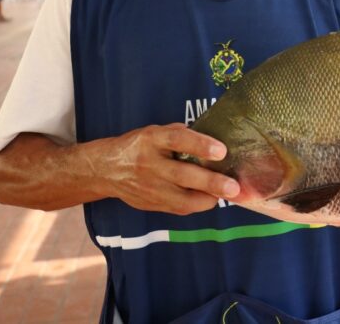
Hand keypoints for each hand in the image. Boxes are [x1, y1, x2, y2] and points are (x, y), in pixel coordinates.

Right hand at [102, 123, 239, 215]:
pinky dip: (198, 204)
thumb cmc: (139, 146)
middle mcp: (149, 164)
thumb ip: (180, 135)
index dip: (200, 145)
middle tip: (233, 187)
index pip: (177, 140)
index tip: (221, 151)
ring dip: (209, 199)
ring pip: (182, 198)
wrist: (106, 170)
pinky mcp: (151, 204)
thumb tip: (213, 140)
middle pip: (182, 175)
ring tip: (229, 195)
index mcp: (151, 139)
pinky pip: (179, 208)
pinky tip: (211, 199)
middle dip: (211, 182)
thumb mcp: (156, 132)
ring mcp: (149, 187)